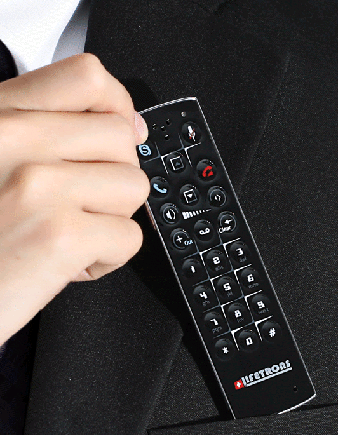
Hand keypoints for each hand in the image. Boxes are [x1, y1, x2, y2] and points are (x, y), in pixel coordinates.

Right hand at [0, 53, 149, 344]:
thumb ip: (54, 132)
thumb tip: (134, 126)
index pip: (87, 78)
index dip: (118, 106)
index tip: (120, 133)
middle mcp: (14, 140)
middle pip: (121, 138)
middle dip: (112, 177)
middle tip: (79, 204)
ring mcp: (38, 186)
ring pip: (133, 187)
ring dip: (110, 219)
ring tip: (67, 234)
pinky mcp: (59, 236)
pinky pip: (129, 237)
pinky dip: (106, 259)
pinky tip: (67, 264)